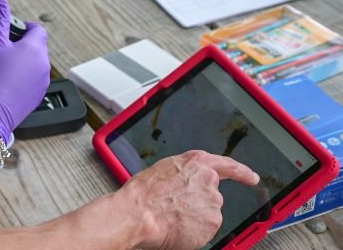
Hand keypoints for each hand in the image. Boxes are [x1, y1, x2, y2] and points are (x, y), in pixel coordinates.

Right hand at [0, 0, 50, 141]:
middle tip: (0, 52)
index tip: (9, 33)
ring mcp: (43, 82)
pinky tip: (6, 83)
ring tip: (1, 69)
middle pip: (35, 46)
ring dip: (21, 62)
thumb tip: (2, 3)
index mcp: (35, 48)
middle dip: (20, 46)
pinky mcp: (38, 96)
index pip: (37, 29)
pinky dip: (22, 78)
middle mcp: (44, 64)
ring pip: (34, 64)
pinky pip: (32, 80)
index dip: (23, 28)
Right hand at [118, 150, 259, 249]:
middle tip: (177, 208)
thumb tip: (187, 186)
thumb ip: (184, 175)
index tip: (251, 177)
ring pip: (208, 213)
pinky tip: (178, 227)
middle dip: (199, 203)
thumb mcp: (165, 171)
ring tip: (172, 217)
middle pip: (212, 195)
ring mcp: (213, 201)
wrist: (140, 213)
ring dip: (195, 217)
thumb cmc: (144, 193)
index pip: (228, 166)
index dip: (242, 172)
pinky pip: (206, 229)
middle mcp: (209, 179)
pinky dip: (194, 231)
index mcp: (196, 162)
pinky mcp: (214, 221)